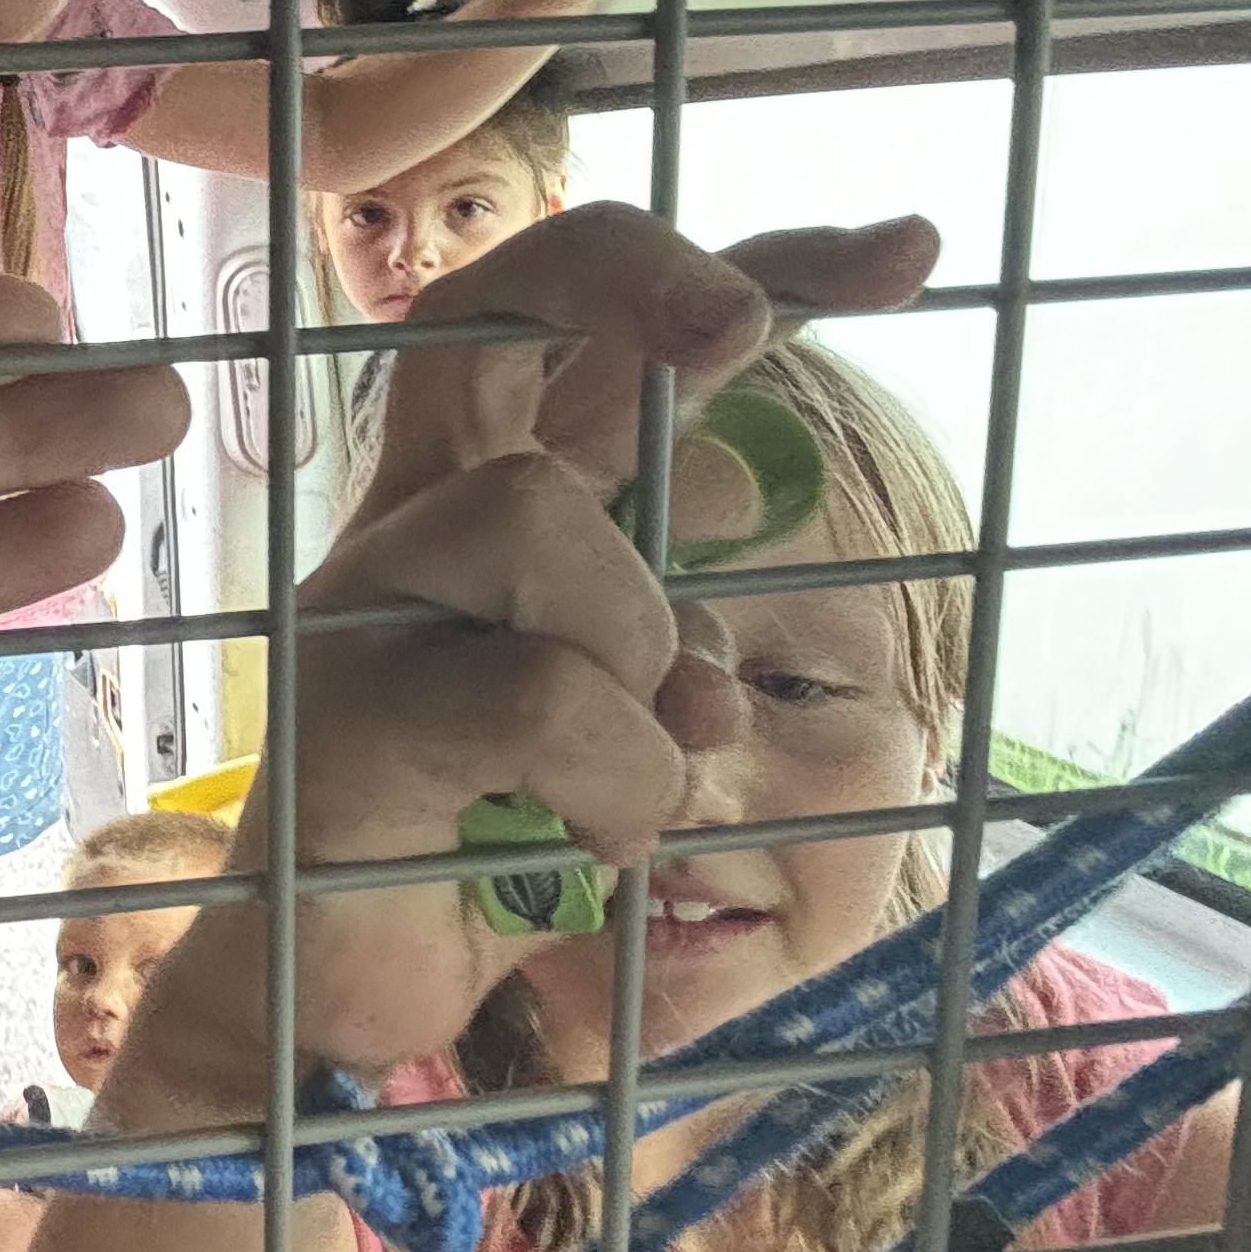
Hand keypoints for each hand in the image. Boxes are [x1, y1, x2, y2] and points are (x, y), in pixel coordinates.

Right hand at [242, 200, 935, 1073]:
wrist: (335, 999)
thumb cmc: (483, 854)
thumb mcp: (620, 722)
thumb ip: (671, 634)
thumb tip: (727, 539)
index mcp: (487, 495)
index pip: (596, 328)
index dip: (756, 264)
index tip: (915, 252)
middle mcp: (415, 510)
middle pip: (505, 297)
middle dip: (641, 280)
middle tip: (738, 330)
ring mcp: (362, 593)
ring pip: (544, 517)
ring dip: (635, 659)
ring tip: (616, 791)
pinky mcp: (342, 703)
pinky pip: (541, 691)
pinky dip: (611, 782)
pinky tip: (586, 849)